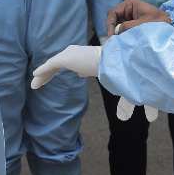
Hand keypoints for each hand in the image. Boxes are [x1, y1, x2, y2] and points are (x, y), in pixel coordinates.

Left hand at [33, 45, 157, 121]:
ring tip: (35, 83)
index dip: (78, 70)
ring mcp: (74, 55)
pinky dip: (43, 73)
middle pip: (64, 63)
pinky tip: (34, 79)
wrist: (122, 64)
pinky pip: (51, 66)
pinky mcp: (66, 58)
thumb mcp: (127, 91)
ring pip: (54, 65)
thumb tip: (139, 119)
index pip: (82, 65)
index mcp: (94, 60)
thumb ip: (129, 104)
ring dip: (45, 74)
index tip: (77, 75)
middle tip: (45, 78)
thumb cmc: (126, 74)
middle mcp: (83, 55)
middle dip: (54, 71)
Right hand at [106, 0, 170, 36]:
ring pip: (117, 24)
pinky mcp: (131, 23)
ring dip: (116, 33)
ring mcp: (129, 16)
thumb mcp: (141, 24)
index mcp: (129, 3)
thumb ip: (127, 27)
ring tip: (117, 42)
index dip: (110, 24)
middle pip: (113, 19)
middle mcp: (127, 9)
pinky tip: (121, 40)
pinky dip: (121, 34)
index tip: (111, 35)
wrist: (169, 26)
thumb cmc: (158, 22)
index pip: (113, 13)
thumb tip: (116, 32)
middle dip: (112, 29)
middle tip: (113, 40)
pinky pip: (122, 28)